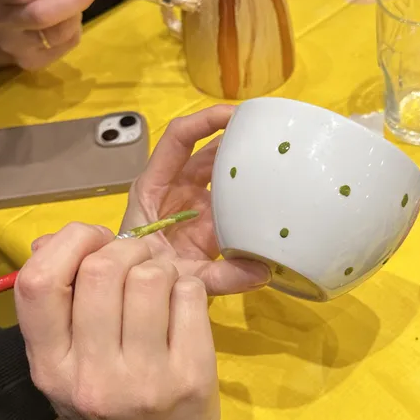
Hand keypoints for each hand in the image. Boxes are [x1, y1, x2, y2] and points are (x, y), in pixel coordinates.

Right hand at [0, 0, 95, 74]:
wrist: (5, 28)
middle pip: (38, 15)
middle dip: (70, 1)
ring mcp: (16, 46)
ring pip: (55, 34)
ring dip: (74, 16)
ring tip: (81, 3)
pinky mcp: (33, 62)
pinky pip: (64, 45)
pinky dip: (74, 29)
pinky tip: (71, 20)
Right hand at [17, 224, 219, 419]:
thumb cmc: (109, 403)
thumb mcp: (65, 365)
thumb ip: (55, 306)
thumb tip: (52, 238)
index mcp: (50, 367)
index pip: (38, 283)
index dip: (67, 244)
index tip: (91, 243)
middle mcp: (92, 375)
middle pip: (101, 269)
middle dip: (124, 248)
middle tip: (135, 260)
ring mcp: (144, 379)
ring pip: (150, 277)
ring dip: (160, 267)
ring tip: (160, 285)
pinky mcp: (191, 376)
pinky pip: (190, 295)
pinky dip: (188, 288)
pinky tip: (182, 306)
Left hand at [120, 105, 270, 294]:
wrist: (139, 305)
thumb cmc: (139, 280)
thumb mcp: (174, 275)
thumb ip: (217, 276)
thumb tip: (263, 272)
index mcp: (154, 186)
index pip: (179, 139)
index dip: (205, 120)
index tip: (236, 114)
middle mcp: (175, 189)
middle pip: (207, 152)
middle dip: (235, 139)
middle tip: (270, 133)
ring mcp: (195, 206)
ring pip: (223, 176)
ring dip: (247, 167)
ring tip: (280, 156)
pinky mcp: (211, 225)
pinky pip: (233, 205)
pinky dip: (252, 200)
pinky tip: (278, 194)